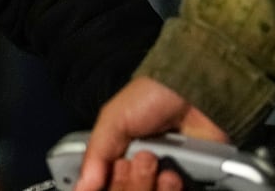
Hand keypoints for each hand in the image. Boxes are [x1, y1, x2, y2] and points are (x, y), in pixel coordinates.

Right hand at [77, 77, 228, 190]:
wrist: (192, 92)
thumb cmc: (151, 96)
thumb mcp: (113, 120)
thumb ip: (95, 154)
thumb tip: (82, 187)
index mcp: (118, 156)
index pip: (105, 183)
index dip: (106, 184)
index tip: (108, 176)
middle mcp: (140, 170)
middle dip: (129, 183)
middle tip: (135, 162)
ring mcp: (164, 178)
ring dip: (150, 186)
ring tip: (157, 164)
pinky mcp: (189, 183)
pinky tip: (173, 175)